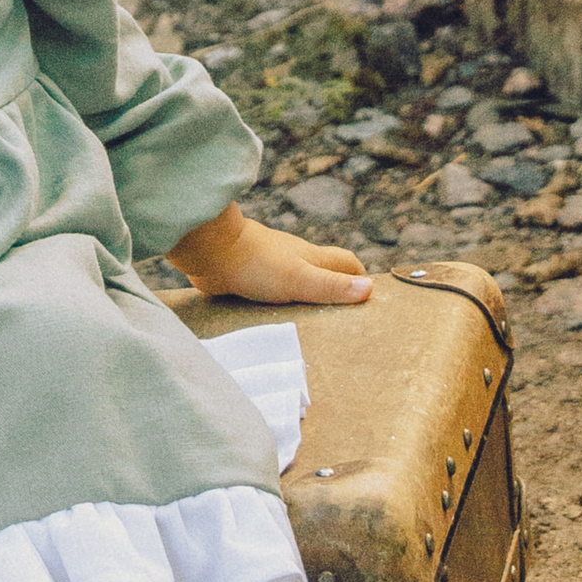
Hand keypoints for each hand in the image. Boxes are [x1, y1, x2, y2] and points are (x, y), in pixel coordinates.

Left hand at [171, 205, 370, 306]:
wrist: (210, 251)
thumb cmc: (256, 262)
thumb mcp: (299, 278)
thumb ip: (331, 286)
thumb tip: (369, 290)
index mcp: (312, 257)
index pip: (347, 264)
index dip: (361, 278)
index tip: (371, 301)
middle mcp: (295, 260)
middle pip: (325, 273)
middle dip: (338, 291)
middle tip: (348, 320)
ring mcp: (272, 268)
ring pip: (299, 284)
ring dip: (309, 301)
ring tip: (317, 330)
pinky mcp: (251, 278)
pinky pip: (274, 293)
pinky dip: (284, 305)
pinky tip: (280, 323)